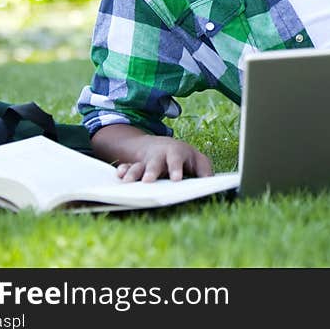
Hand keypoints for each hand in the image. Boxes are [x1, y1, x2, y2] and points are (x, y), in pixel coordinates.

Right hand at [91, 124, 212, 181]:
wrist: (162, 146)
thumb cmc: (183, 157)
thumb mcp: (197, 159)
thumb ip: (204, 169)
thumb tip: (210, 182)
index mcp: (175, 154)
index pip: (177, 160)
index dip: (176, 169)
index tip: (176, 179)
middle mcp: (159, 157)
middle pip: (155, 163)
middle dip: (151, 171)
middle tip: (148, 181)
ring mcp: (145, 162)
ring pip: (138, 166)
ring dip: (133, 173)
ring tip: (127, 182)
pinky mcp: (134, 167)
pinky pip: (126, 168)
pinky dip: (122, 171)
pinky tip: (119, 176)